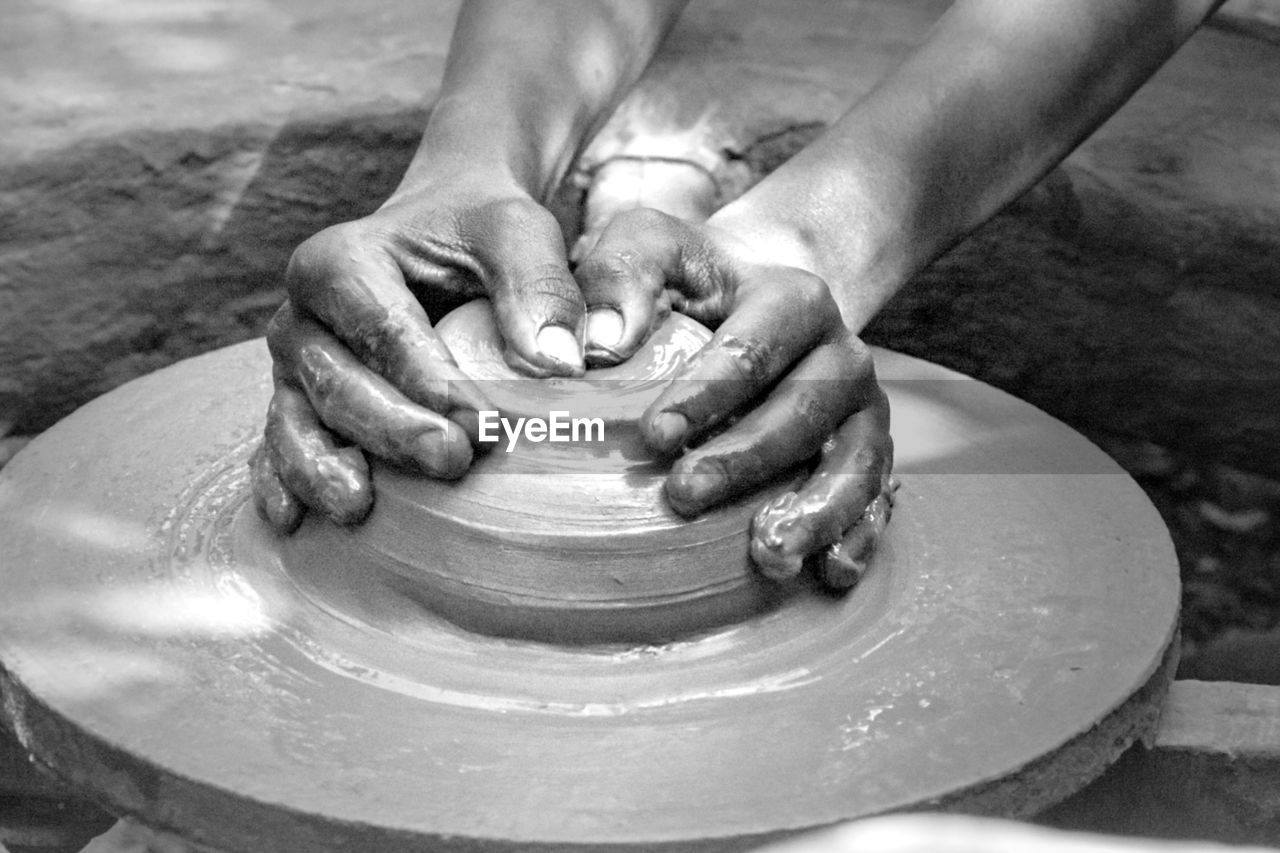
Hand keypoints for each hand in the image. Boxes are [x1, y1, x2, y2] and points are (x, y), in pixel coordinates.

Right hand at [252, 177, 586, 532]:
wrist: (439, 232)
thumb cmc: (480, 233)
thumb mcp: (518, 233)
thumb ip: (540, 285)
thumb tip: (559, 365)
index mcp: (340, 262)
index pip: (384, 330)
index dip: (430, 380)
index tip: (482, 423)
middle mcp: (301, 316)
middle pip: (337, 383)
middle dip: (391, 430)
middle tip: (451, 463)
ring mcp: (292, 369)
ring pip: (298, 423)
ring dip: (323, 469)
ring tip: (359, 508)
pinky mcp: (297, 407)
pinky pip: (277, 447)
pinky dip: (281, 481)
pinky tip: (294, 519)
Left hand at [574, 208, 894, 587]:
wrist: (757, 297)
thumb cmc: (688, 280)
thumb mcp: (649, 246)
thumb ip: (619, 275)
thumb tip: (597, 344)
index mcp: (793, 298)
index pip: (751, 349)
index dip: (705, 394)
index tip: (654, 436)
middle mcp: (841, 354)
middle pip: (804, 411)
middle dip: (746, 459)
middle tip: (684, 497)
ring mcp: (862, 410)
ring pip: (855, 461)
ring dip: (815, 511)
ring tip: (766, 554)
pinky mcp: (869, 453)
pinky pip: (878, 499)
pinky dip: (860, 536)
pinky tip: (828, 572)